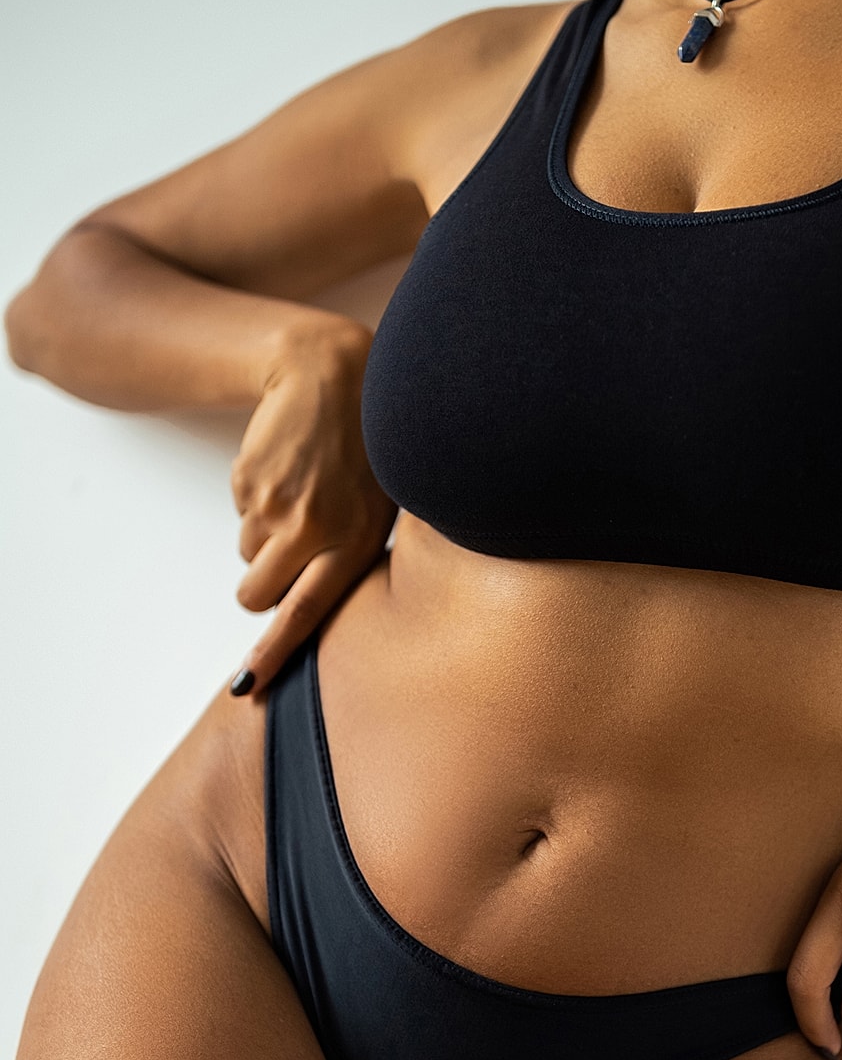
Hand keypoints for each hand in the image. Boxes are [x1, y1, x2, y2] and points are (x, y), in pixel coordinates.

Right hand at [227, 327, 397, 696]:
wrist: (332, 374)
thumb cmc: (370, 447)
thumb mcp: (384, 506)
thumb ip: (356, 555)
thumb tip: (317, 607)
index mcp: (355, 541)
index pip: (307, 613)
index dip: (274, 652)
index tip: (248, 686)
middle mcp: (315, 530)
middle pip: (256, 594)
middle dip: (258, 587)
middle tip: (282, 557)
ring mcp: (277, 505)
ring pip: (246, 555)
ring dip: (263, 538)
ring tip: (301, 495)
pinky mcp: (248, 482)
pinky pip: (240, 515)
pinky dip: (256, 502)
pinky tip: (287, 471)